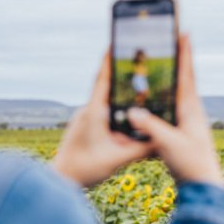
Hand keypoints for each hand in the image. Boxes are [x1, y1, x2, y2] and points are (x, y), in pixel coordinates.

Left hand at [52, 53, 151, 186]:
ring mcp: (85, 121)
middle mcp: (88, 112)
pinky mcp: (85, 130)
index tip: (114, 42)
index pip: (102, 80)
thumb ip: (141, 150)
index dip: (109, 61)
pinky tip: (129, 119)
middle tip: (138, 65)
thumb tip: (162, 142)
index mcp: (93, 112)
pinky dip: (117, 114)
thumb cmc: (84, 169)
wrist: (61, 181)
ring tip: (139, 91)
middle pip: (107, 89)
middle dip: (121, 78)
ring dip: (120, 98)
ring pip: (106, 104)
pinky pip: (103, 116)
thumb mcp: (117, 159)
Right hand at [127, 35, 223, 186]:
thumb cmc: (192, 165)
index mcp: (191, 110)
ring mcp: (187, 122)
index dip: (184, 54)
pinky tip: (154, 99)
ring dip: (171, 78)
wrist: (204, 187)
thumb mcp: (169, 144)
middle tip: (172, 42)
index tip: (184, 32)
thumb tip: (132, 112)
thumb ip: (151, 128)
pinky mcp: (182, 133)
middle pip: (183, 80)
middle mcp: (191, 113)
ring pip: (177, 94)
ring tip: (162, 64)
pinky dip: (163, 99)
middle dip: (178, 60)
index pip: (187, 75)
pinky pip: (171, 109)